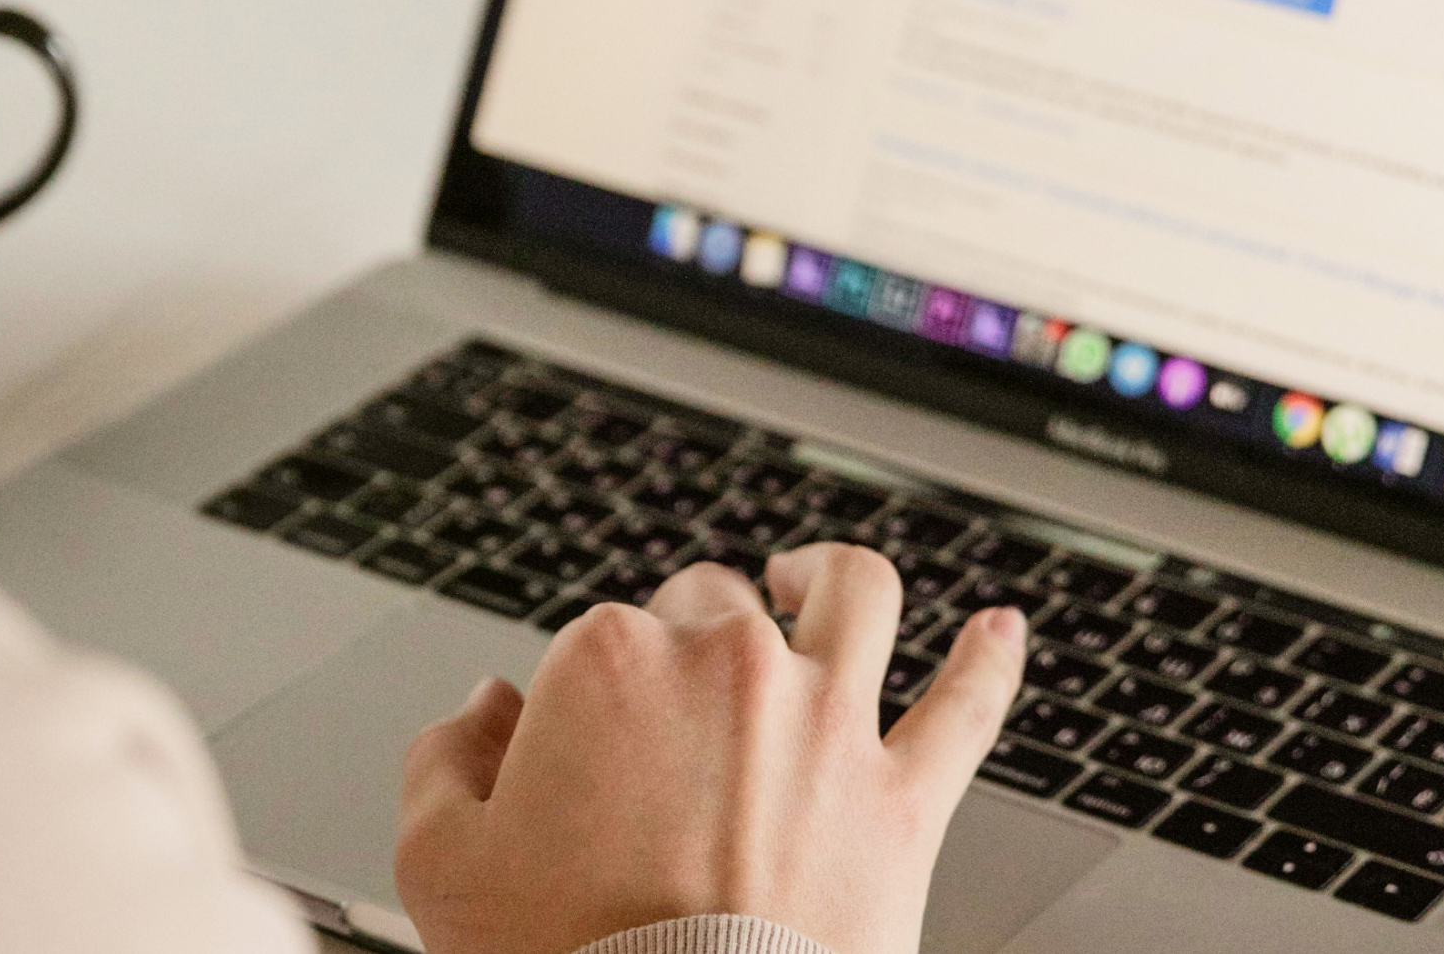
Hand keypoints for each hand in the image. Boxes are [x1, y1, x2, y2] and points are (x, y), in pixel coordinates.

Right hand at [397, 544, 1025, 953]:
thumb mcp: (442, 867)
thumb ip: (447, 761)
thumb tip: (485, 709)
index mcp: (613, 660)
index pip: (603, 635)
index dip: (590, 695)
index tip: (582, 755)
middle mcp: (731, 662)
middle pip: (717, 605)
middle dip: (695, 637)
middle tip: (678, 710)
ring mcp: (827, 722)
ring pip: (854, 597)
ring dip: (832, 577)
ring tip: (813, 581)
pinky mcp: (904, 798)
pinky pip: (969, 707)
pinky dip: (990, 660)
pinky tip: (1001, 629)